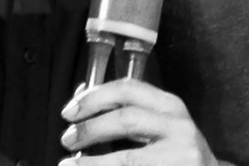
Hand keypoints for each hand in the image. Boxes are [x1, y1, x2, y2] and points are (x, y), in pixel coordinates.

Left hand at [58, 78, 227, 165]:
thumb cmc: (178, 151)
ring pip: (127, 158)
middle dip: (90, 128)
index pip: (128, 89)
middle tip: (67, 139)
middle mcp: (179, 127)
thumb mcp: (159, 124)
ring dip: (93, 162)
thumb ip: (126, 110)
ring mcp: (181, 155)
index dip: (94, 97)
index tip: (69, 110)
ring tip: (69, 164)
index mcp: (170, 105)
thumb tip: (81, 96)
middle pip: (126, 119)